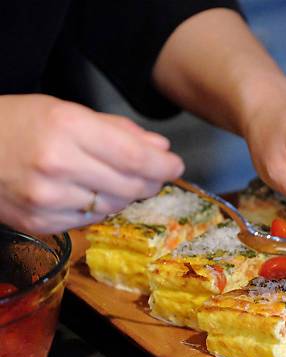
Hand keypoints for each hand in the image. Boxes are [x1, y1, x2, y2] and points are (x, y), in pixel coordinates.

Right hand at [0, 94, 183, 232]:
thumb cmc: (17, 124)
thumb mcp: (67, 112)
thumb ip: (119, 131)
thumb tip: (160, 150)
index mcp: (67, 128)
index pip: (135, 157)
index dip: (163, 165)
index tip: (175, 165)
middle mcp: (58, 165)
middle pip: (130, 185)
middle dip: (150, 181)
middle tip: (153, 174)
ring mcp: (46, 198)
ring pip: (114, 206)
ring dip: (126, 195)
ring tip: (116, 179)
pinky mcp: (39, 222)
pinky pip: (90, 220)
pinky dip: (100, 208)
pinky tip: (90, 193)